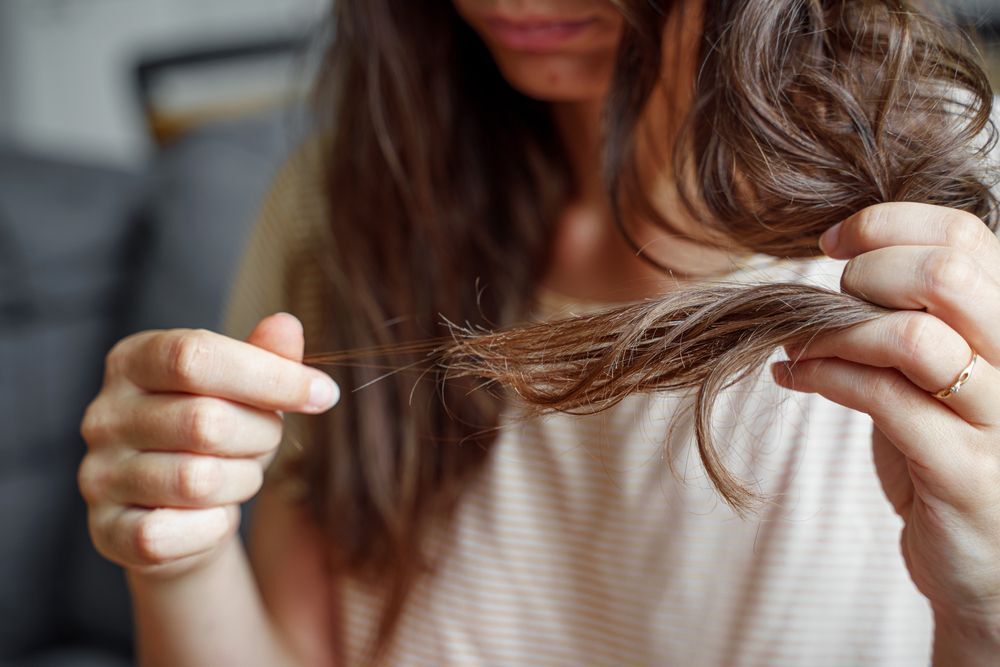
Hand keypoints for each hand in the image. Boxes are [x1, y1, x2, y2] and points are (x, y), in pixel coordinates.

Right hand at [79, 313, 338, 577]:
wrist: (181, 515)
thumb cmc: (217, 437)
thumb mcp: (246, 390)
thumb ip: (266, 357)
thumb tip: (287, 325)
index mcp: (134, 360)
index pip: (196, 357)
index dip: (269, 376)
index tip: (324, 394)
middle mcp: (105, 414)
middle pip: (205, 421)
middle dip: (261, 435)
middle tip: (267, 441)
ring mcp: (99, 474)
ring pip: (197, 481)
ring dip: (241, 481)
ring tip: (239, 476)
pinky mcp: (106, 530)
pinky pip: (169, 533)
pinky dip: (212, 527)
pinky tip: (214, 516)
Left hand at [770, 203, 999, 644]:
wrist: (993, 569)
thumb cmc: (955, 453)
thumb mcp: (944, 371)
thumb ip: (918, 315)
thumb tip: (844, 260)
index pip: (965, 235)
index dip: (886, 225)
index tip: (833, 242)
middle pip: (947, 274)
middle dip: (865, 274)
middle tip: (829, 300)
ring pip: (911, 337)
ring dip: (833, 332)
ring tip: (799, 343)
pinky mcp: (965, 472)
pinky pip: (881, 400)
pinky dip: (822, 377)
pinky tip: (794, 376)